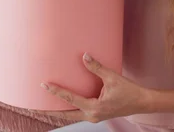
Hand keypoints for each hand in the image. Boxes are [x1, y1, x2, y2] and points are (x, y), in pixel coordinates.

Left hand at [35, 53, 151, 122]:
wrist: (142, 103)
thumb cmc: (129, 90)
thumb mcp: (113, 77)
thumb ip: (97, 67)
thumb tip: (84, 55)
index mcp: (94, 108)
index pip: (70, 99)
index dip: (56, 92)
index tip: (43, 86)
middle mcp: (91, 115)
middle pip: (63, 114)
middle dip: (47, 111)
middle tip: (31, 106)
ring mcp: (93, 117)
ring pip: (69, 115)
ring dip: (56, 111)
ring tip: (40, 106)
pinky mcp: (96, 114)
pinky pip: (76, 112)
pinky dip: (67, 108)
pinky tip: (60, 103)